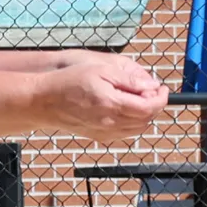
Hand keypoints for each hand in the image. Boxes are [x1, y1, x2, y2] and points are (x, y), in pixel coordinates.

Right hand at [36, 62, 169, 141]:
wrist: (44, 101)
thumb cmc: (68, 81)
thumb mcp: (100, 70)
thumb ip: (128, 80)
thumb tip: (151, 86)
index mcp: (112, 104)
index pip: (149, 107)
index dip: (161, 98)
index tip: (162, 88)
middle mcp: (110, 122)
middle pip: (146, 120)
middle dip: (154, 105)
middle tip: (150, 91)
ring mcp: (104, 132)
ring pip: (137, 129)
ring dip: (144, 115)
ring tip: (138, 99)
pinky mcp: (98, 136)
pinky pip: (124, 134)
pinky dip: (132, 124)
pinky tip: (125, 110)